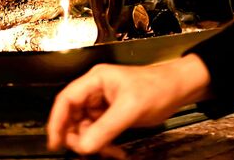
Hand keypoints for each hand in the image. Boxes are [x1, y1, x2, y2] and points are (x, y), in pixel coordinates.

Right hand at [47, 54, 211, 155]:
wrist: (178, 89)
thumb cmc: (156, 89)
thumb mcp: (130, 108)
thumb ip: (106, 128)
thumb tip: (83, 147)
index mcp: (94, 80)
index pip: (66, 99)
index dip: (56, 121)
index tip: (55, 143)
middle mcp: (94, 90)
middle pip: (73, 115)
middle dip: (78, 136)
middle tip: (88, 152)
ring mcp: (103, 103)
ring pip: (86, 127)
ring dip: (93, 142)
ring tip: (111, 153)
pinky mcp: (112, 114)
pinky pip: (99, 132)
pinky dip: (104, 143)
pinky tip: (116, 151)